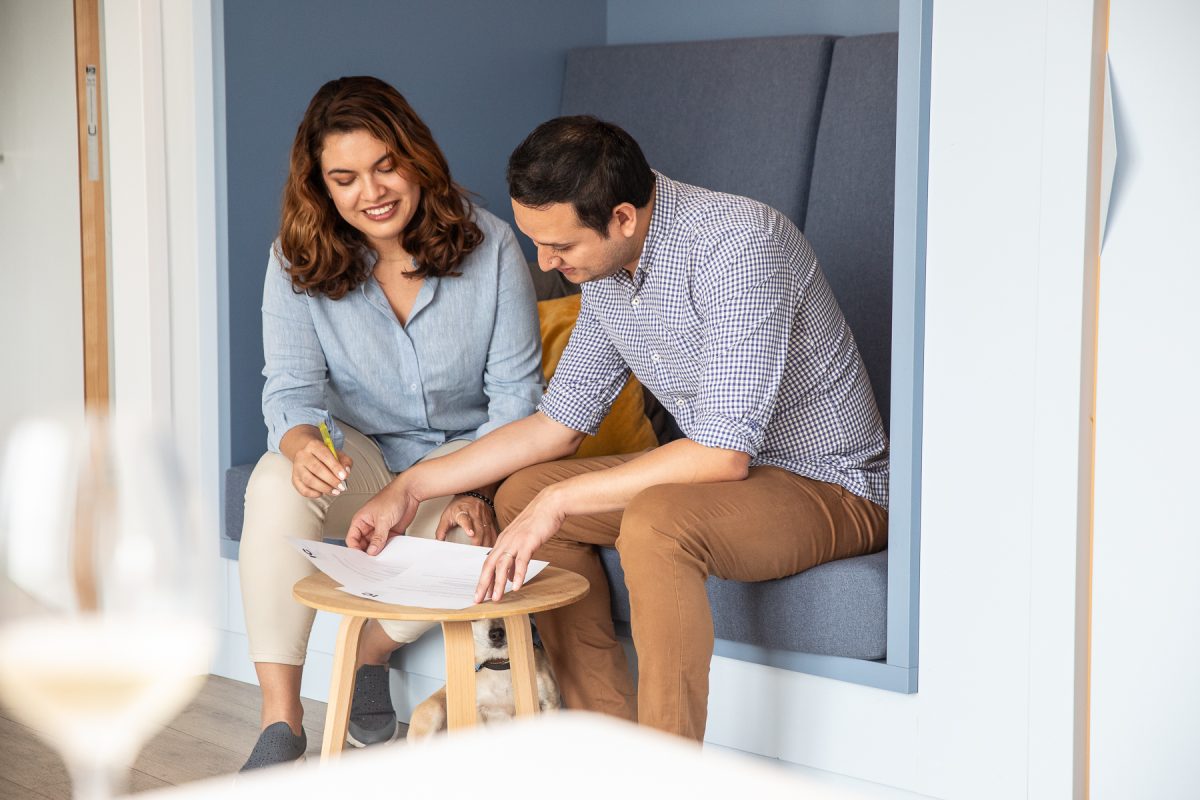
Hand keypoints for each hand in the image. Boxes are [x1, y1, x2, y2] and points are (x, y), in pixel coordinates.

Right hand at [291, 438, 352, 498]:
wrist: (309, 455)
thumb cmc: (325, 456)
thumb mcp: (337, 454)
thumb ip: (345, 461)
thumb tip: (346, 471)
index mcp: (314, 446)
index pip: (325, 455)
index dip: (335, 467)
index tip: (344, 476)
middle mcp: (303, 455)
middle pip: (316, 468)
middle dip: (331, 480)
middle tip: (340, 486)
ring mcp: (297, 467)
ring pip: (309, 480)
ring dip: (323, 488)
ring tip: (334, 491)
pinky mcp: (294, 478)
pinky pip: (302, 489)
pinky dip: (313, 493)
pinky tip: (322, 493)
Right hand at [346, 483, 419, 554]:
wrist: (410, 493)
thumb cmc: (392, 497)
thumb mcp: (382, 519)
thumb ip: (377, 537)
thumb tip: (372, 551)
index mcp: (360, 521)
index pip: (352, 539)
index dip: (355, 550)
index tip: (361, 559)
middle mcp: (369, 526)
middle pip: (363, 545)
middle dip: (367, 553)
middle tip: (372, 562)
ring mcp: (380, 530)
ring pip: (375, 546)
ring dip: (379, 552)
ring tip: (382, 558)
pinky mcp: (391, 532)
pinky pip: (387, 544)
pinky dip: (389, 550)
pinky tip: (391, 553)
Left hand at [435, 494, 498, 546]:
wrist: (475, 493)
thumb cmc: (460, 504)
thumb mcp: (447, 514)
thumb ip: (442, 529)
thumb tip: (438, 540)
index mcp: (463, 512)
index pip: (465, 519)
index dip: (468, 527)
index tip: (470, 533)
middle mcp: (475, 515)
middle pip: (479, 529)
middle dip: (478, 541)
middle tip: (475, 551)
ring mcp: (484, 518)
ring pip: (487, 532)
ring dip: (485, 544)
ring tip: (483, 553)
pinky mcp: (490, 521)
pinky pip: (493, 533)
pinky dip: (493, 541)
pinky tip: (491, 548)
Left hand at [473, 488, 563, 602]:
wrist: (550, 504)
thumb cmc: (537, 522)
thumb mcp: (522, 541)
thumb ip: (514, 559)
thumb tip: (509, 577)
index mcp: (503, 541)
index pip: (488, 563)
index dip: (483, 579)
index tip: (480, 594)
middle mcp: (505, 541)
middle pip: (489, 566)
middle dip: (483, 584)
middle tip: (478, 600)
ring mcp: (516, 541)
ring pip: (502, 565)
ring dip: (498, 584)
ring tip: (497, 598)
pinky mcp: (528, 541)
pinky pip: (521, 561)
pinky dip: (518, 575)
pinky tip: (516, 587)